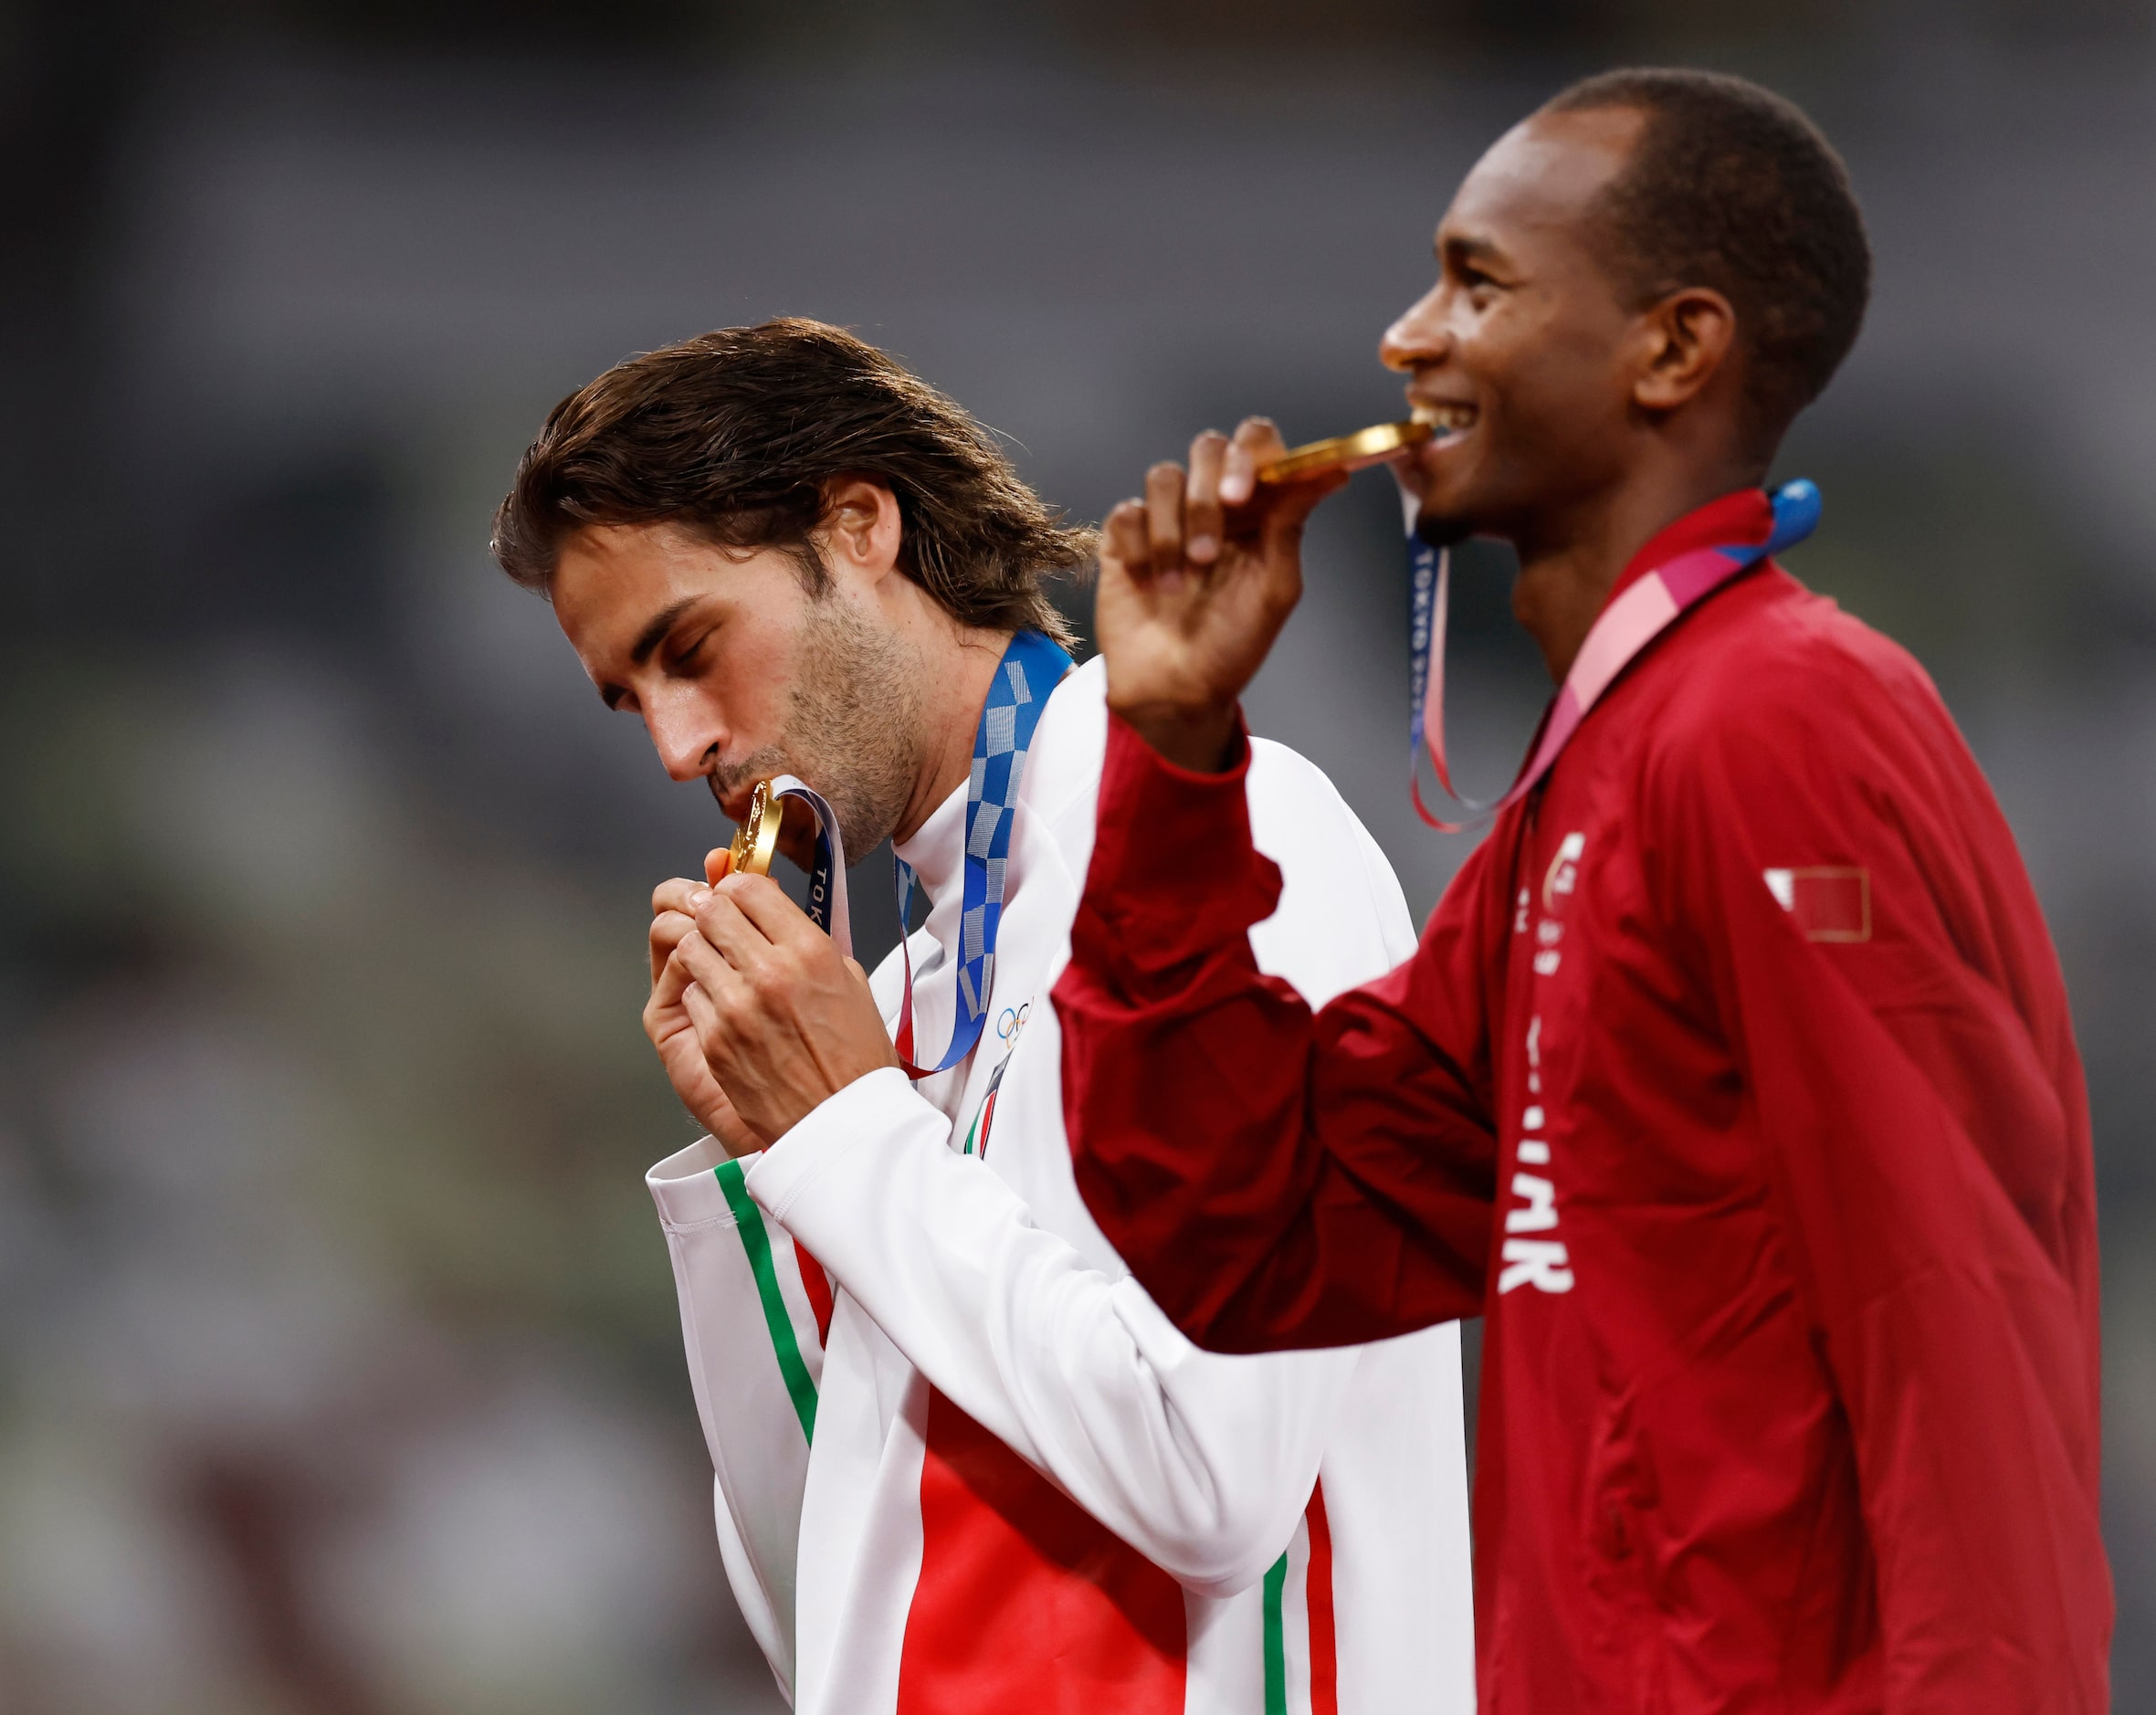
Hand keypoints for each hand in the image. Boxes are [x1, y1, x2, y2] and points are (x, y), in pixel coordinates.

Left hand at [661, 870, 897, 1143]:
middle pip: (712, 911)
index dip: (738, 888)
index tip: (739, 897)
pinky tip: (725, 1012)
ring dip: (703, 953)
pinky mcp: (714, 1041)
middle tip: (724, 929)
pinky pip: (690, 995)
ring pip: (691, 949)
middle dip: (714, 914)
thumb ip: (809, 940)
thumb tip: (774, 911)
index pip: (749, 888)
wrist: (842, 1124)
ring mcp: (736, 1008)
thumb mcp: (851, 981)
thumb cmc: (855, 1058)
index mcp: (809, 952)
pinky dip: (702, 997)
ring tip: (722, 971)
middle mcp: (769, 972)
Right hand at [1096, 418, 1348, 769]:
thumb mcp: (1276, 591)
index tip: (1246, 493)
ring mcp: (1166, 521)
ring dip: (1175, 528)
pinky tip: (1151, 582)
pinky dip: (1141, 547)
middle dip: (1208, 489)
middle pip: (1208, 446)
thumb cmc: (1231, 648)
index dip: (1253, 453)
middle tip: (1212, 545)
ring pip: (1164, 476)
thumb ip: (1292, 526)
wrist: (1174, 692)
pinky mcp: (1125, 540)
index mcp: (1256, 512)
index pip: (1257, 446)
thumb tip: (1331, 472)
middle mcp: (1212, 506)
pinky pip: (1127, 512)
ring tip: (1184, 579)